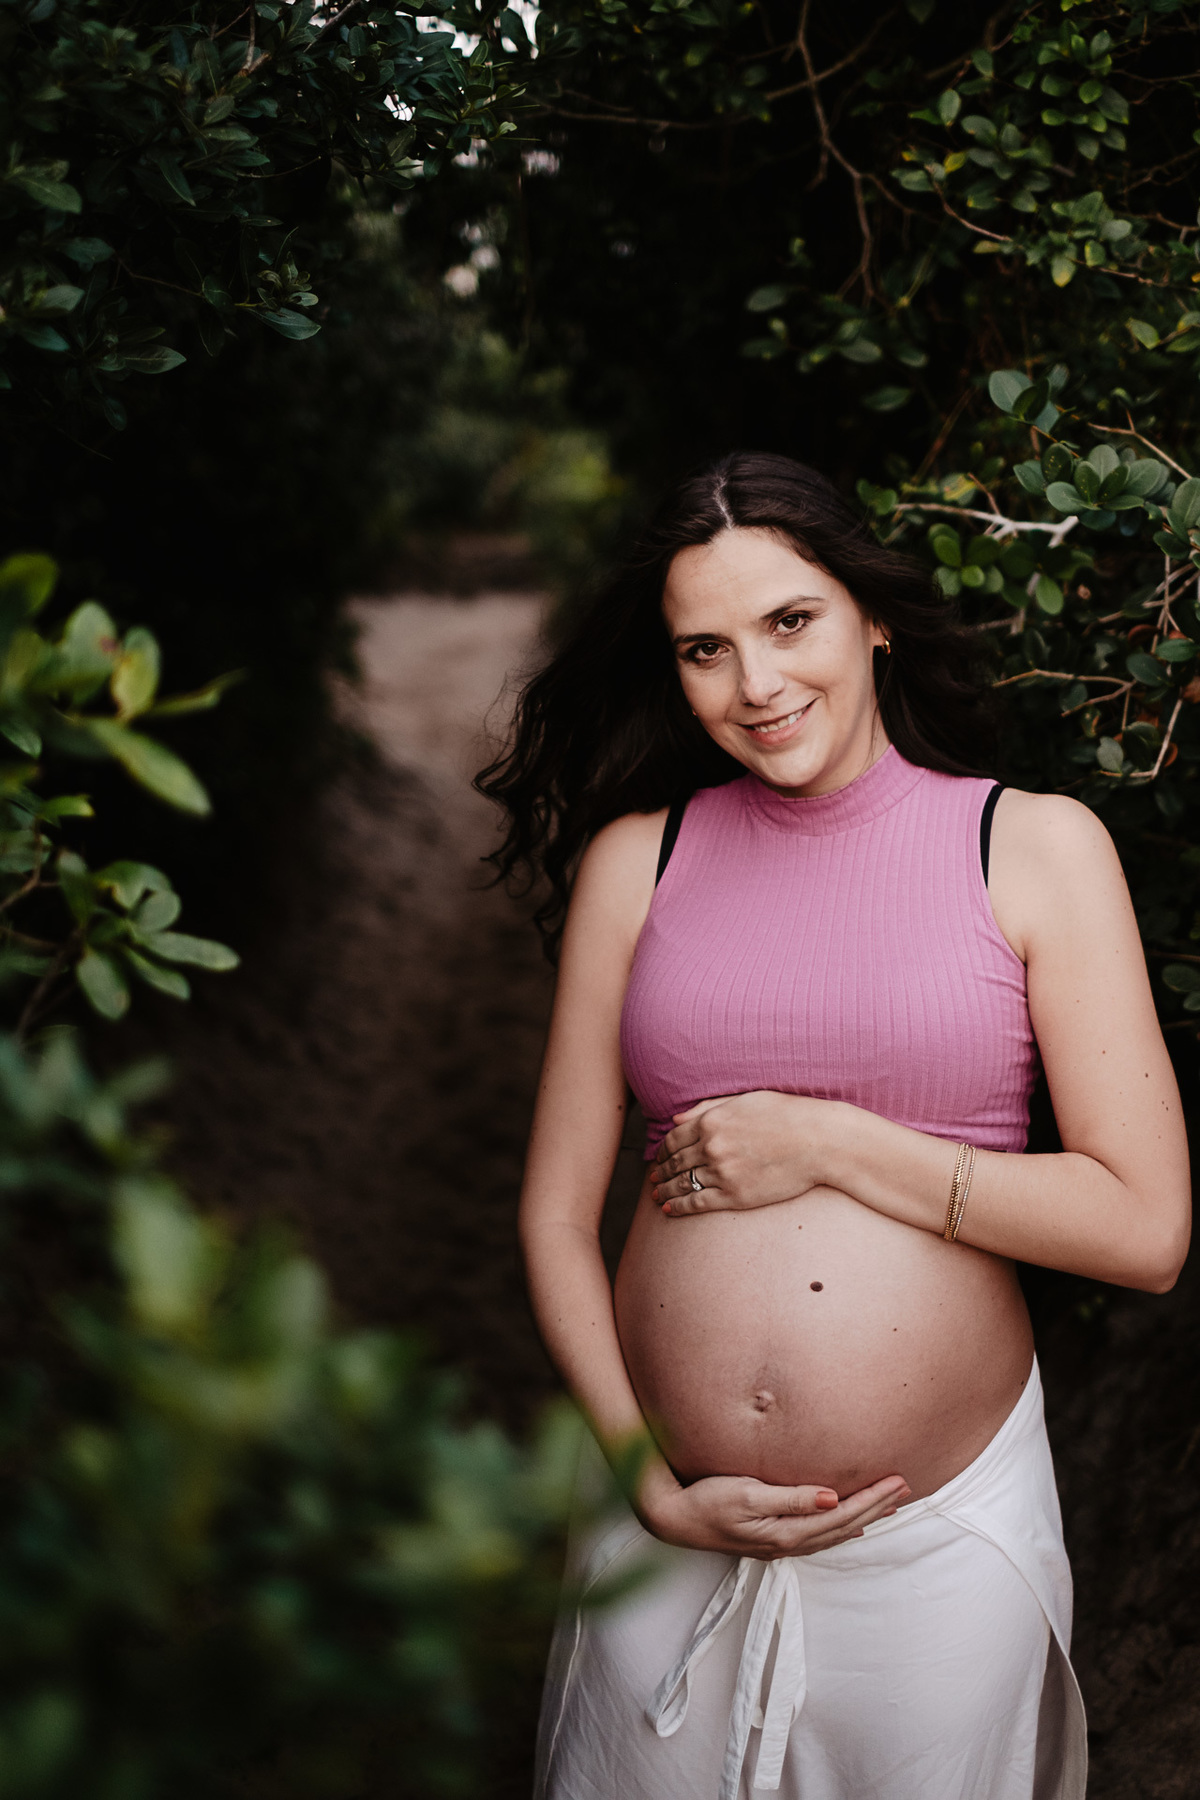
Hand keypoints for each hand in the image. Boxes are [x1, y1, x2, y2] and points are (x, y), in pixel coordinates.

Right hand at [639, 1465, 910, 1559]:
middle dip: (877, 1506)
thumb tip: (832, 1496)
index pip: (842, 1514)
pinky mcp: (771, 1538)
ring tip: (890, 1504)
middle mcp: (789, 1543)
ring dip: (864, 1517)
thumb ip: (791, 1497)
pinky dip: (841, 1526)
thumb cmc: (707, 1499)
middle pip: (844, 1526)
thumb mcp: (747, 1492)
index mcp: (787, 1532)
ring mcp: (780, 1544)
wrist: (672, 1518)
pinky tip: (849, 1522)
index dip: (873, 1498)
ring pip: (835, 1533)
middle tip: (906, 1487)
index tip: (898, 1481)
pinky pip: (819, 1534)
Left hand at [650, 1091, 838, 1216]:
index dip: (663, 1149)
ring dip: (665, 1190)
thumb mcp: (744, 1100)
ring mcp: (723, 1172)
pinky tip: (669, 1209)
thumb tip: (675, 1118)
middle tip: (654, 1177)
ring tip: (657, 1194)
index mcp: (712, 1121)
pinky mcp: (736, 1195)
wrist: (818, 1141)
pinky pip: (698, 1203)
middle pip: (675, 1162)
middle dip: (661, 1170)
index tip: (660, 1156)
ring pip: (682, 1183)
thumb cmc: (787, 1115)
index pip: (674, 1138)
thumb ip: (707, 1107)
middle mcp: (712, 1146)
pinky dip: (679, 1207)